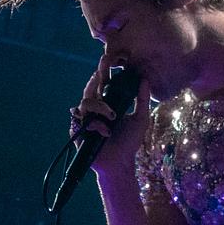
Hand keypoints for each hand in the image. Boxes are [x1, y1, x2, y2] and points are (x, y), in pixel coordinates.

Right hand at [69, 56, 150, 176]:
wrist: (121, 163)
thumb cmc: (130, 142)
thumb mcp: (140, 119)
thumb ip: (142, 100)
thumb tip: (145, 79)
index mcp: (107, 104)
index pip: (101, 84)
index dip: (102, 72)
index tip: (109, 62)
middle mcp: (94, 110)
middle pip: (89, 89)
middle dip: (96, 81)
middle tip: (103, 73)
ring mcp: (85, 119)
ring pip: (84, 102)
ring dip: (99, 106)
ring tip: (112, 116)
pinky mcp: (78, 131)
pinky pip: (81, 120)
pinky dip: (94, 124)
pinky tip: (105, 131)